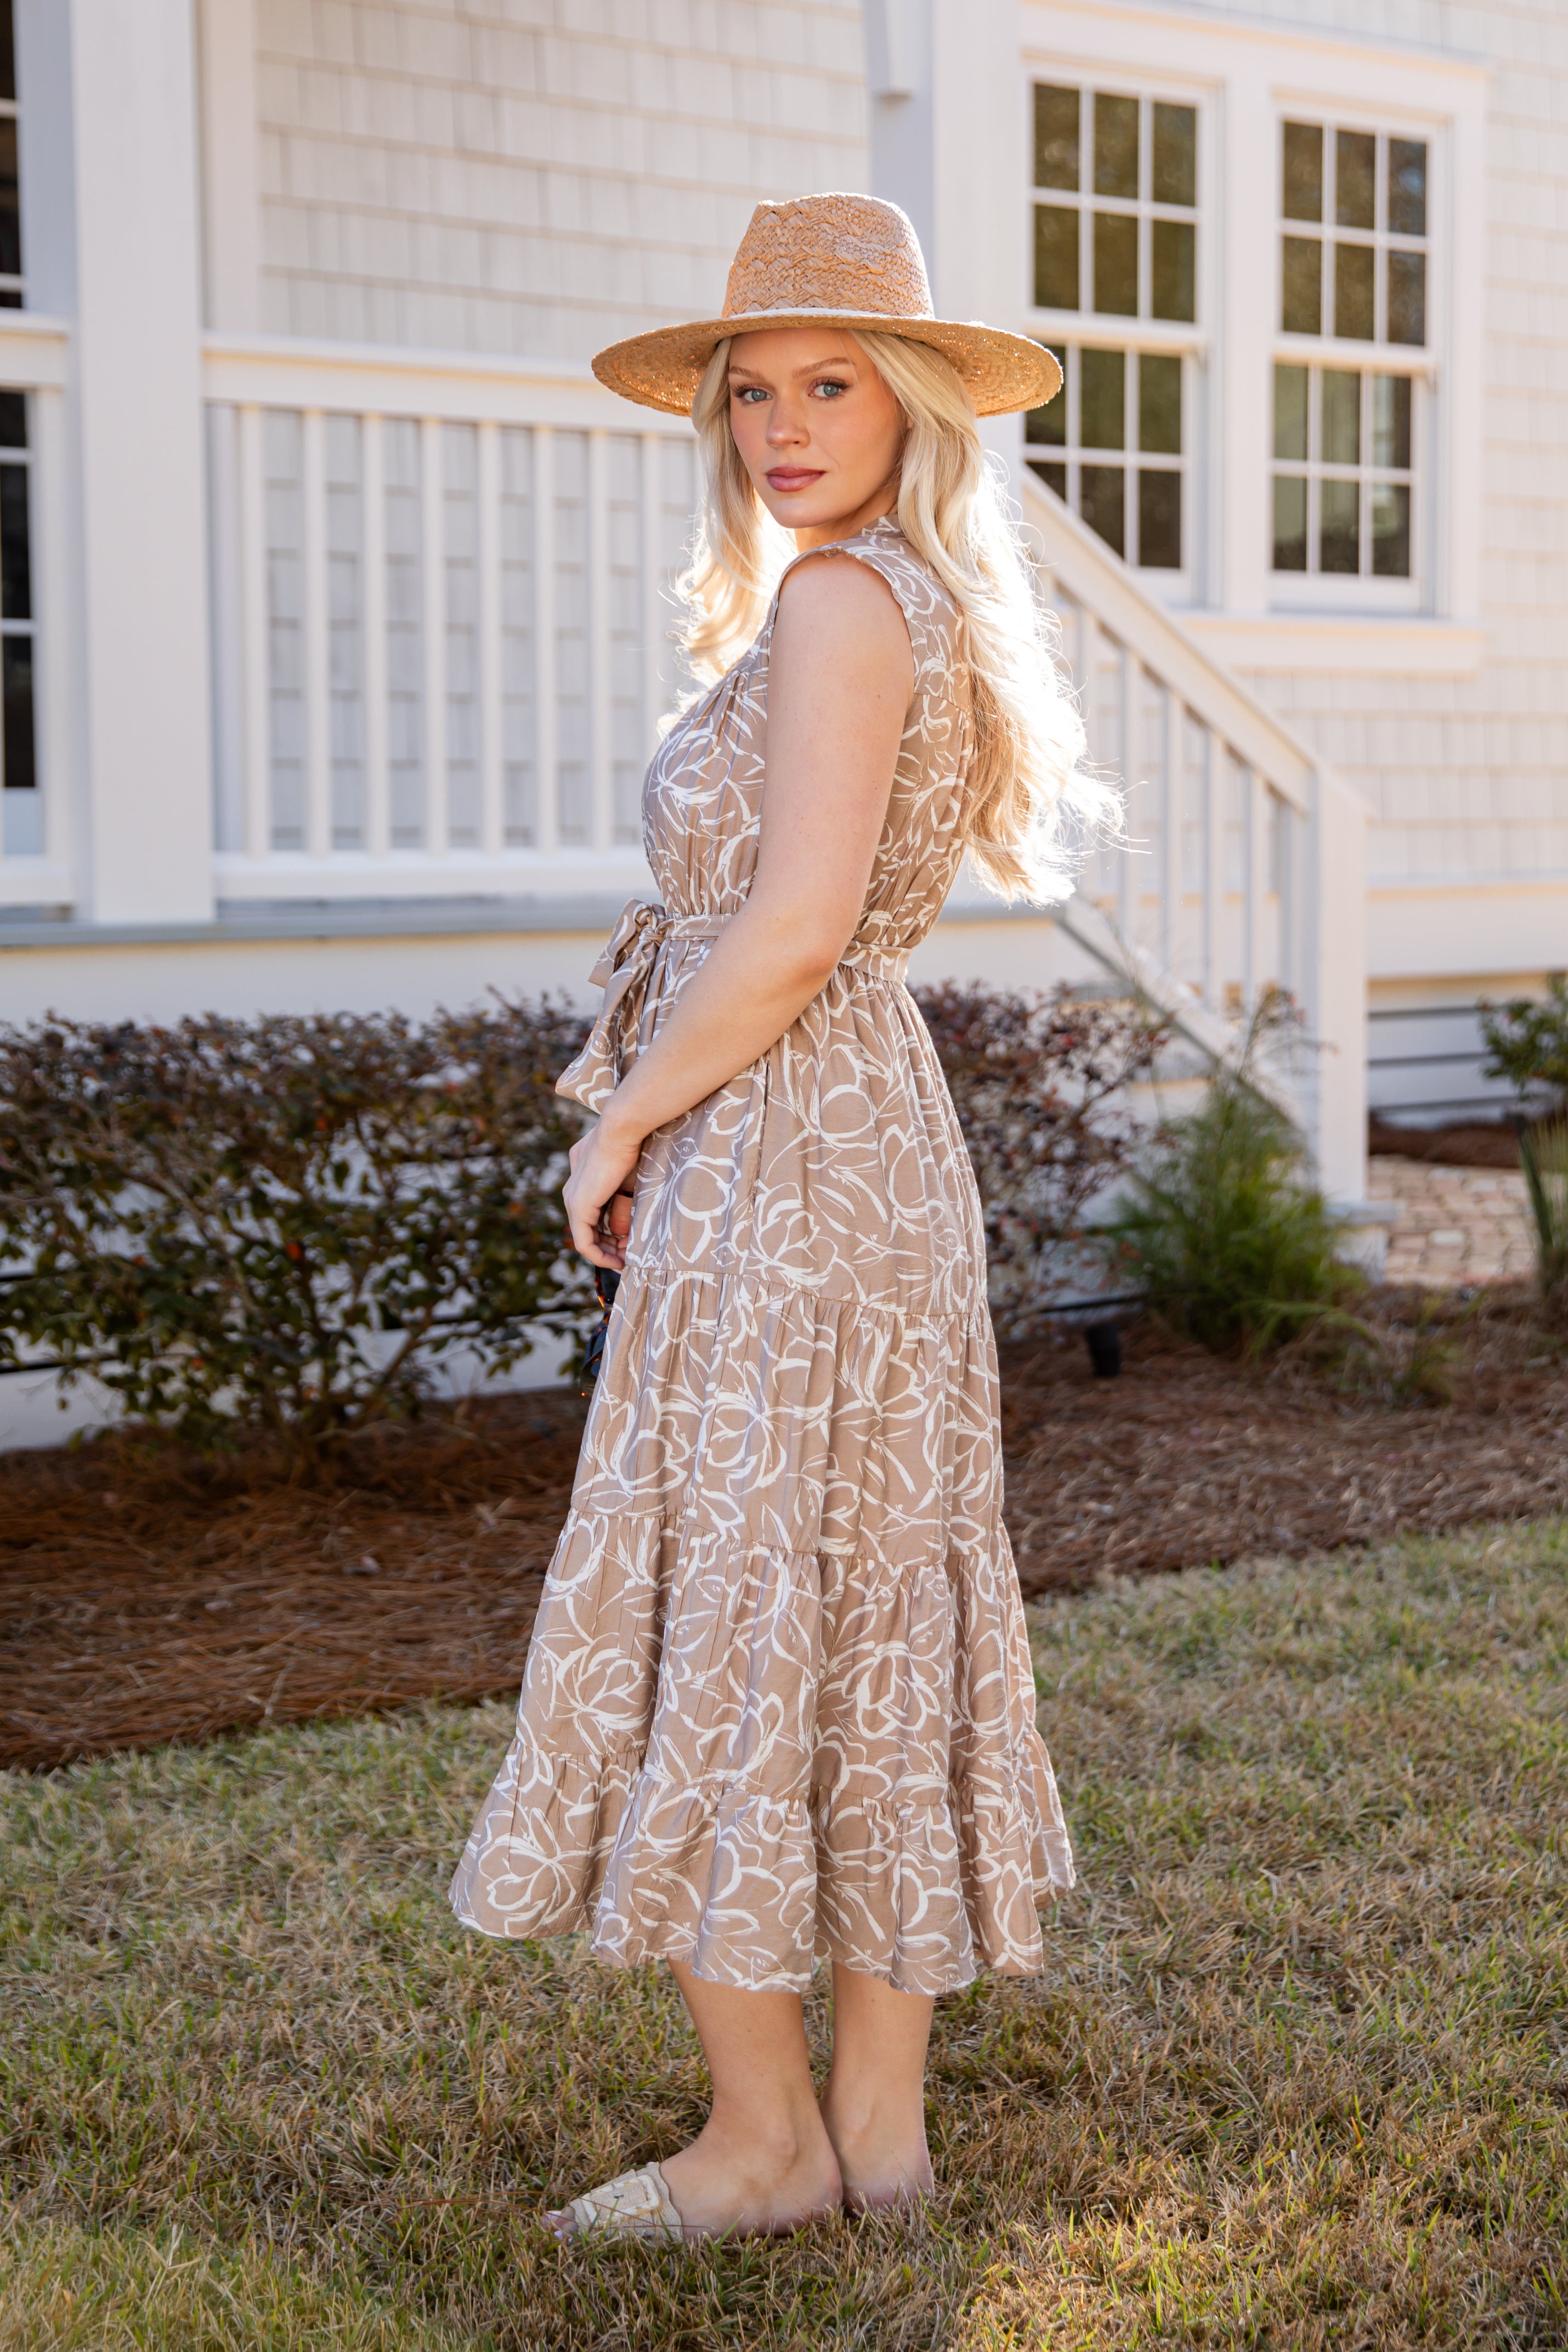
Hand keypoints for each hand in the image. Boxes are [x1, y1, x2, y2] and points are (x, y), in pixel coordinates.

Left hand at [563, 1116, 641, 1270]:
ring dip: (607, 1252)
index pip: (593, 1210)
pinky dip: (600, 1255)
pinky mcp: (578, 1206)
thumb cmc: (633, 1145)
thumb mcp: (630, 1179)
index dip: (611, 1229)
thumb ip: (623, 1205)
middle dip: (610, 1245)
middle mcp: (572, 1187)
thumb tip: (621, 1234)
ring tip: (628, 1260)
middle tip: (631, 1255)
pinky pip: (584, 1242)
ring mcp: (572, 1197)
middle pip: (588, 1226)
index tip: (630, 1241)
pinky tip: (617, 1262)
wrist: (621, 1128)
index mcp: (582, 1174)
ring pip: (586, 1236)